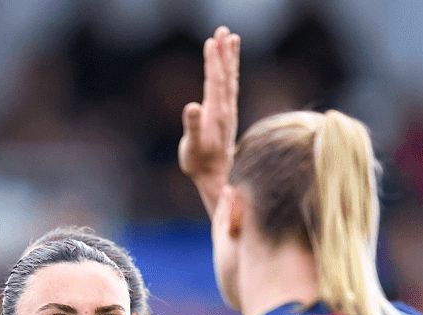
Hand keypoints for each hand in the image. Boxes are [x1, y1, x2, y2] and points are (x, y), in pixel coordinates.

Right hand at [179, 27, 239, 186]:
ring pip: (230, 78)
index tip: (212, 42)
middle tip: (223, 29)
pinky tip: (229, 63)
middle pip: (225, 75)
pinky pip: (229, 87)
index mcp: (217, 113)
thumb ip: (192, 126)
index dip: (214, 62)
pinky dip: (229, 71)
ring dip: (229, 57)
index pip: (216, 82)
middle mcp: (226, 109)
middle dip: (224, 52)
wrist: (215, 177)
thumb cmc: (199, 164)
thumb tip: (192, 106)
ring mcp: (228, 111)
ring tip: (231, 37)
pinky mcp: (226, 114)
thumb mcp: (191, 147)